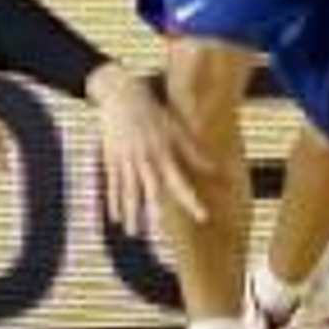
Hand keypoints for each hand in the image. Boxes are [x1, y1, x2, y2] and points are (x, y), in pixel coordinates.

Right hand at [88, 65, 213, 235]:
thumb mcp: (175, 128)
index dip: (192, 199)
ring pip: (128, 190)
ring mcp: (126, 159)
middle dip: (154, 212)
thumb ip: (194, 151)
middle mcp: (145, 158)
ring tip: (133, 232)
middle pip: (150, 190)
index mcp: (163, 152)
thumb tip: (217, 169)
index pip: (180, 181)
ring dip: (131, 212)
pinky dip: (113, 201)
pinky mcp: (111, 158)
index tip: (203, 216)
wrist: (119, 94)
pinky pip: (112, 184)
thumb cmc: (152, 110)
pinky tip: (115, 218)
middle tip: (158, 234)